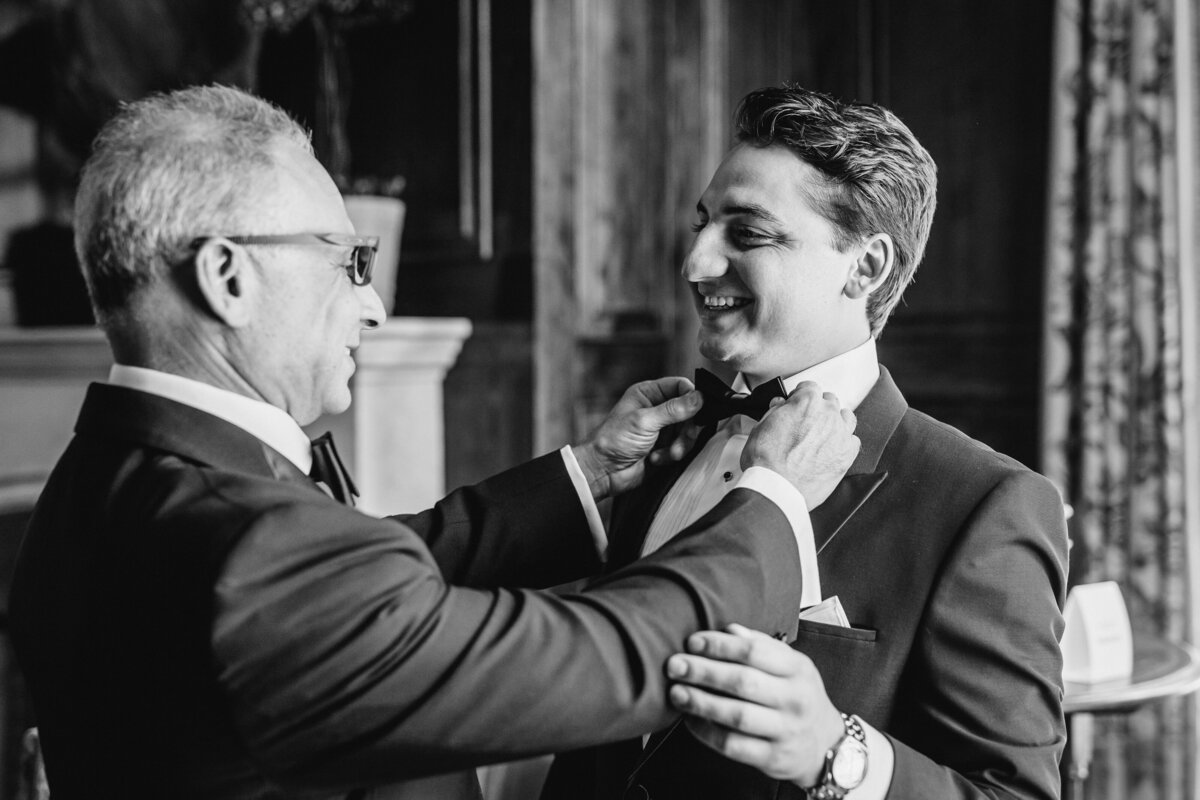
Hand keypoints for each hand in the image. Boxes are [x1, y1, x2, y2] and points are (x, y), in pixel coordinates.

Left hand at [573, 377, 703, 498]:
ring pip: (688, 431)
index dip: (692, 396)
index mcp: (648, 393)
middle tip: (684, 437)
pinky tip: (656, 459)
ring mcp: (661, 428)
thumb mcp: (645, 421)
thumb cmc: (613, 440)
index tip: (699, 410)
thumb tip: (699, 397)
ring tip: (669, 453)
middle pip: (689, 410)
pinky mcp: (664, 446)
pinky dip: (672, 455)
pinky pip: (681, 447)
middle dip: (688, 427)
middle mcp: (656, 408)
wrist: (603, 471)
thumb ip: (674, 410)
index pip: (680, 386)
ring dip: (681, 444)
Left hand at [666, 624, 843, 786]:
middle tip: (675, 665)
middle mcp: (794, 699)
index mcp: (798, 669)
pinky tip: (690, 719)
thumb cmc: (798, 695)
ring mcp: (785, 731)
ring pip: (737, 716)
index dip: (720, 645)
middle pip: (743, 682)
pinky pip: (734, 745)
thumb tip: (729, 629)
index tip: (692, 642)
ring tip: (676, 692)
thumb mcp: (792, 665)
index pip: (755, 651)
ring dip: (701, 703)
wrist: (825, 744)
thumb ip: (761, 645)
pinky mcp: (773, 758)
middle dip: (704, 672)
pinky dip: (707, 733)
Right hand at [741, 381, 859, 508]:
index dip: (799, 396)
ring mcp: (840, 435)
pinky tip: (832, 448)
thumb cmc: (766, 460)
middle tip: (805, 421)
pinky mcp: (846, 455)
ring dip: (835, 420)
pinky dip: (844, 442)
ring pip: (846, 417)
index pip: (809, 387)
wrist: (777, 488)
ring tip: (822, 432)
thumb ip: (775, 411)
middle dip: (817, 408)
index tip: (795, 403)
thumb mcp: (760, 427)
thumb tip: (780, 406)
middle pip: (829, 401)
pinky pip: (853, 441)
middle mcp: (828, 415)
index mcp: (807, 402)